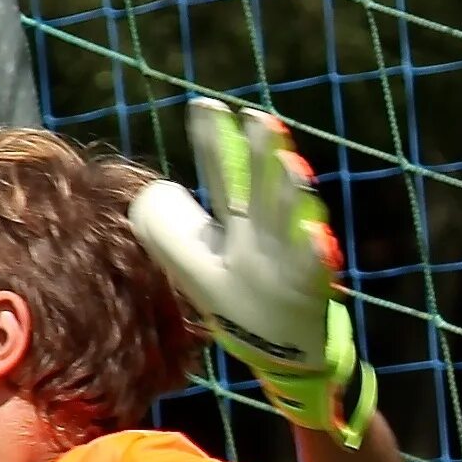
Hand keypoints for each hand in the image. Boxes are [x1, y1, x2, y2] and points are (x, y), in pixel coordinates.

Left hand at [130, 98, 376, 447]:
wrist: (287, 356)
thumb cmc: (239, 302)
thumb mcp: (200, 265)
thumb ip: (169, 230)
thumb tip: (143, 194)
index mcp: (237, 226)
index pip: (223, 178)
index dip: (213, 143)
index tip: (205, 105)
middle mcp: (263, 237)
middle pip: (259, 192)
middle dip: (260, 156)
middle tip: (259, 118)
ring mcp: (287, 262)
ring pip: (287, 223)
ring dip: (290, 194)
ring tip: (290, 165)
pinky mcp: (308, 291)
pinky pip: (311, 272)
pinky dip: (315, 254)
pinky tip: (317, 236)